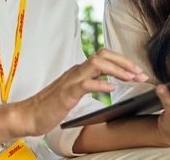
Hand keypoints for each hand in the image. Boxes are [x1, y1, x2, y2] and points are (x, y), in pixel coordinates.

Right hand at [12, 48, 147, 136]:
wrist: (29, 115)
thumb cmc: (51, 106)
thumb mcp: (74, 92)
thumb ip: (89, 83)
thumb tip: (108, 82)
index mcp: (79, 71)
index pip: (104, 56)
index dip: (123, 61)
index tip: (138, 72)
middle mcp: (76, 71)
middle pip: (103, 55)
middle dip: (124, 62)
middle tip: (140, 74)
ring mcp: (71, 80)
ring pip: (97, 64)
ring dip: (117, 70)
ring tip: (131, 79)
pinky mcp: (66, 93)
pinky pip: (86, 84)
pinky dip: (101, 85)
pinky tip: (112, 90)